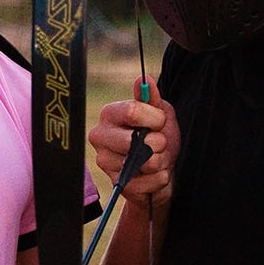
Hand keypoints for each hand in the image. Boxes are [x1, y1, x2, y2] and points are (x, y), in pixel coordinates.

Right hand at [89, 91, 175, 212]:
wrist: (163, 169)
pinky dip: (160, 178)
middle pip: (135, 140)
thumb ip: (152, 98)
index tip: (159, 122)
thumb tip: (143, 80)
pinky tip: (154, 175)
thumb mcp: (160, 114)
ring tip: (156, 159)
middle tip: (159, 144)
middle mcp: (100, 137)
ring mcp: (105, 162)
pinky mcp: (117, 184)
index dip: (155, 118)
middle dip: (159, 143)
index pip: (132, 111)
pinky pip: (151, 181)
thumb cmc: (159, 138)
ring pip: (147, 162)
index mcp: (109, 114)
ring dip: (162, 161)